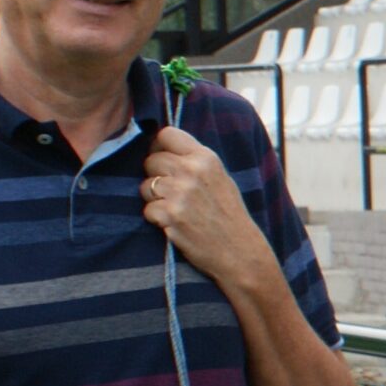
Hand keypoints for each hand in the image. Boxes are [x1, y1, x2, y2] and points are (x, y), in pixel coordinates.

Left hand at [142, 125, 270, 289]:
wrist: (240, 251)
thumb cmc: (229, 215)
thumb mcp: (220, 178)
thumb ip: (194, 161)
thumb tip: (160, 147)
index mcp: (206, 158)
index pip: (166, 134)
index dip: (159, 146)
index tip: (164, 160)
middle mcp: (192, 171)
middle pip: (151, 160)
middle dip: (155, 175)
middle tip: (172, 193)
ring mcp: (181, 193)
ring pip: (145, 186)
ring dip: (154, 199)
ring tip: (176, 210)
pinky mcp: (170, 215)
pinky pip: (147, 209)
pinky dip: (156, 219)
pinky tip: (175, 224)